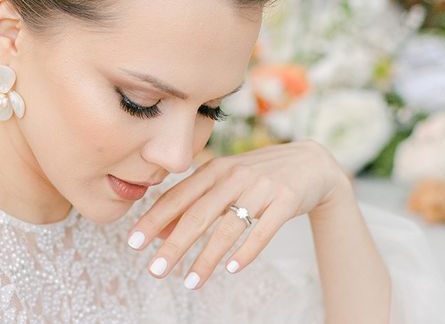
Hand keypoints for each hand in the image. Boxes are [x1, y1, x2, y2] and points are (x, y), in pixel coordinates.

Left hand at [125, 139, 348, 289]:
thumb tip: (160, 231)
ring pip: (228, 226)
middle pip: (198, 213)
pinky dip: (247, 250)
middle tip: (154, 270)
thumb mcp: (225, 181)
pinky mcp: (286, 199)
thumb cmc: (258, 175)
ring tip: (190, 282)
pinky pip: (264, 229)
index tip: (134, 242)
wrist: (311, 163)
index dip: (155, 219)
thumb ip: (195, 200)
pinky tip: (232, 269)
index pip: (178, 196)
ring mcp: (261, 186)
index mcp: (215, 169)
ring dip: (207, 256)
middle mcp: (234, 175)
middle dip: (174, 243)